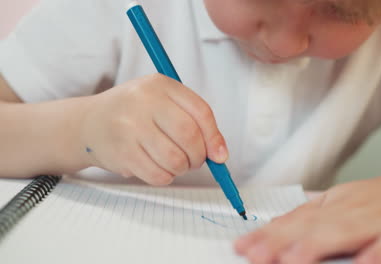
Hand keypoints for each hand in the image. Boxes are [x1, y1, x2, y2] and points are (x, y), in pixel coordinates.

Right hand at [79, 74, 227, 184]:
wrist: (89, 123)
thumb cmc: (135, 113)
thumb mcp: (162, 101)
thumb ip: (192, 120)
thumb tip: (219, 154)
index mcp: (160, 85)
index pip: (200, 112)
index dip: (215, 137)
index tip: (219, 155)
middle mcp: (144, 102)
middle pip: (189, 137)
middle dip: (199, 156)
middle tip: (195, 161)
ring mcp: (130, 127)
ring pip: (175, 160)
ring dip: (181, 168)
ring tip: (174, 163)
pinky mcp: (122, 152)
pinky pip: (158, 175)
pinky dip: (165, 177)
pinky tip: (157, 167)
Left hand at [235, 155, 380, 263]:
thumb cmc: (377, 200)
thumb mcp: (339, 203)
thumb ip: (309, 216)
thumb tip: (273, 227)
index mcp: (331, 205)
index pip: (293, 220)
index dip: (266, 234)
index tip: (242, 246)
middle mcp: (348, 211)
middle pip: (310, 227)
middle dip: (280, 242)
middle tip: (254, 255)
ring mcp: (376, 221)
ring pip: (342, 233)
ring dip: (315, 246)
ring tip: (291, 261)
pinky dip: (375, 254)